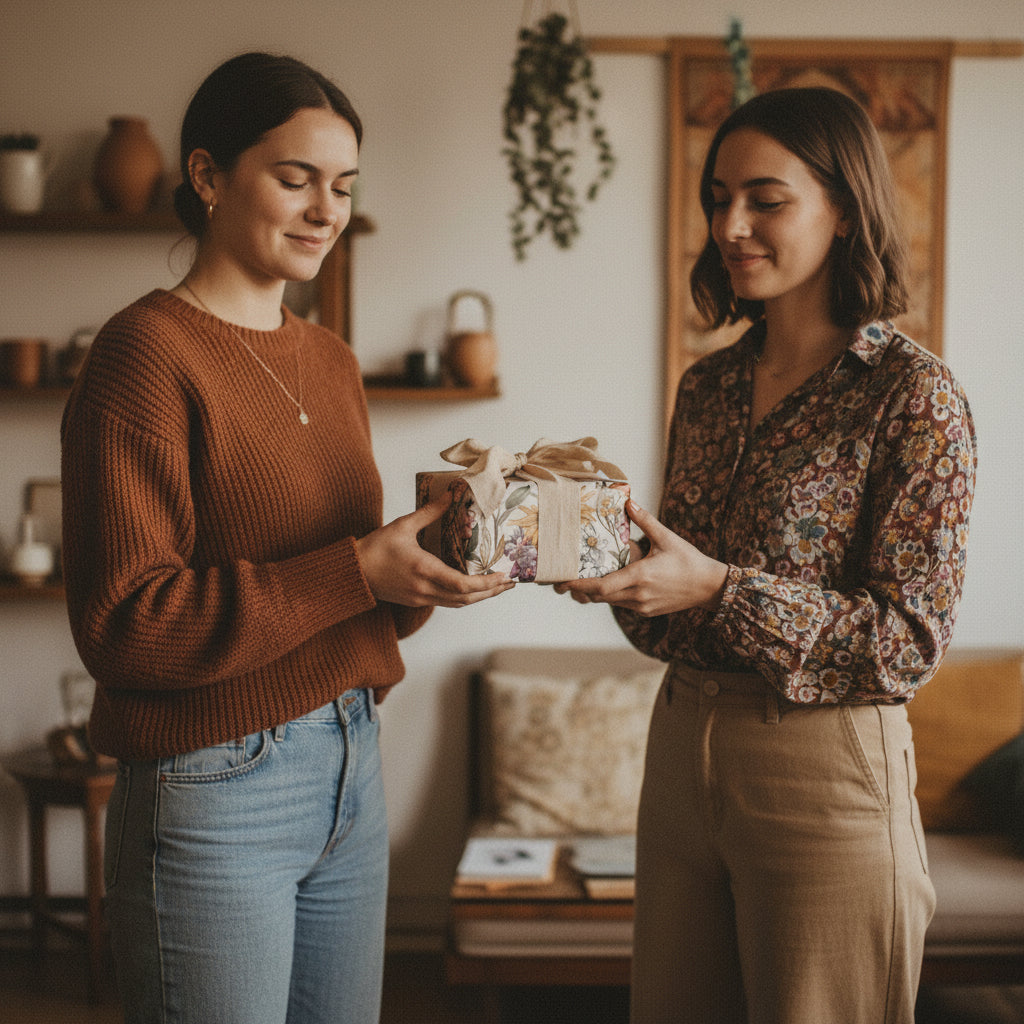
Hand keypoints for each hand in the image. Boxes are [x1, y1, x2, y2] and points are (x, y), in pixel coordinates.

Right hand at [356, 497, 515, 607]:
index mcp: (423, 570)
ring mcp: (421, 598)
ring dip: (480, 596)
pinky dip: (464, 597)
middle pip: (466, 599)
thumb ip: (430, 511)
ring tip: (498, 586)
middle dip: (491, 592)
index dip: (486, 583)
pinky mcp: (417, 600)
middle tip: (510, 581)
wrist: (354, 573)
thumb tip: (452, 494)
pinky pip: (448, 603)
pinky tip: (473, 587)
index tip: (502, 575)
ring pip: (458, 604)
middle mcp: (425, 589)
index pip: (462, 585)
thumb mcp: (403, 525)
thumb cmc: (375, 548)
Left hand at [553, 500, 727, 614]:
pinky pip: (621, 605)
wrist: (709, 587)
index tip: (562, 581)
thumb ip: (646, 521)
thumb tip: (629, 501)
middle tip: (561, 581)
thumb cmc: (689, 560)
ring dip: (594, 593)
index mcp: (640, 577)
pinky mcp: (646, 611)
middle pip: (599, 596)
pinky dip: (610, 596)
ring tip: (577, 582)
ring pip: (609, 602)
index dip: (579, 585)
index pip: (601, 586)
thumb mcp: (667, 538)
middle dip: (579, 589)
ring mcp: (642, 606)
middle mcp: (638, 595)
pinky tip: (604, 584)